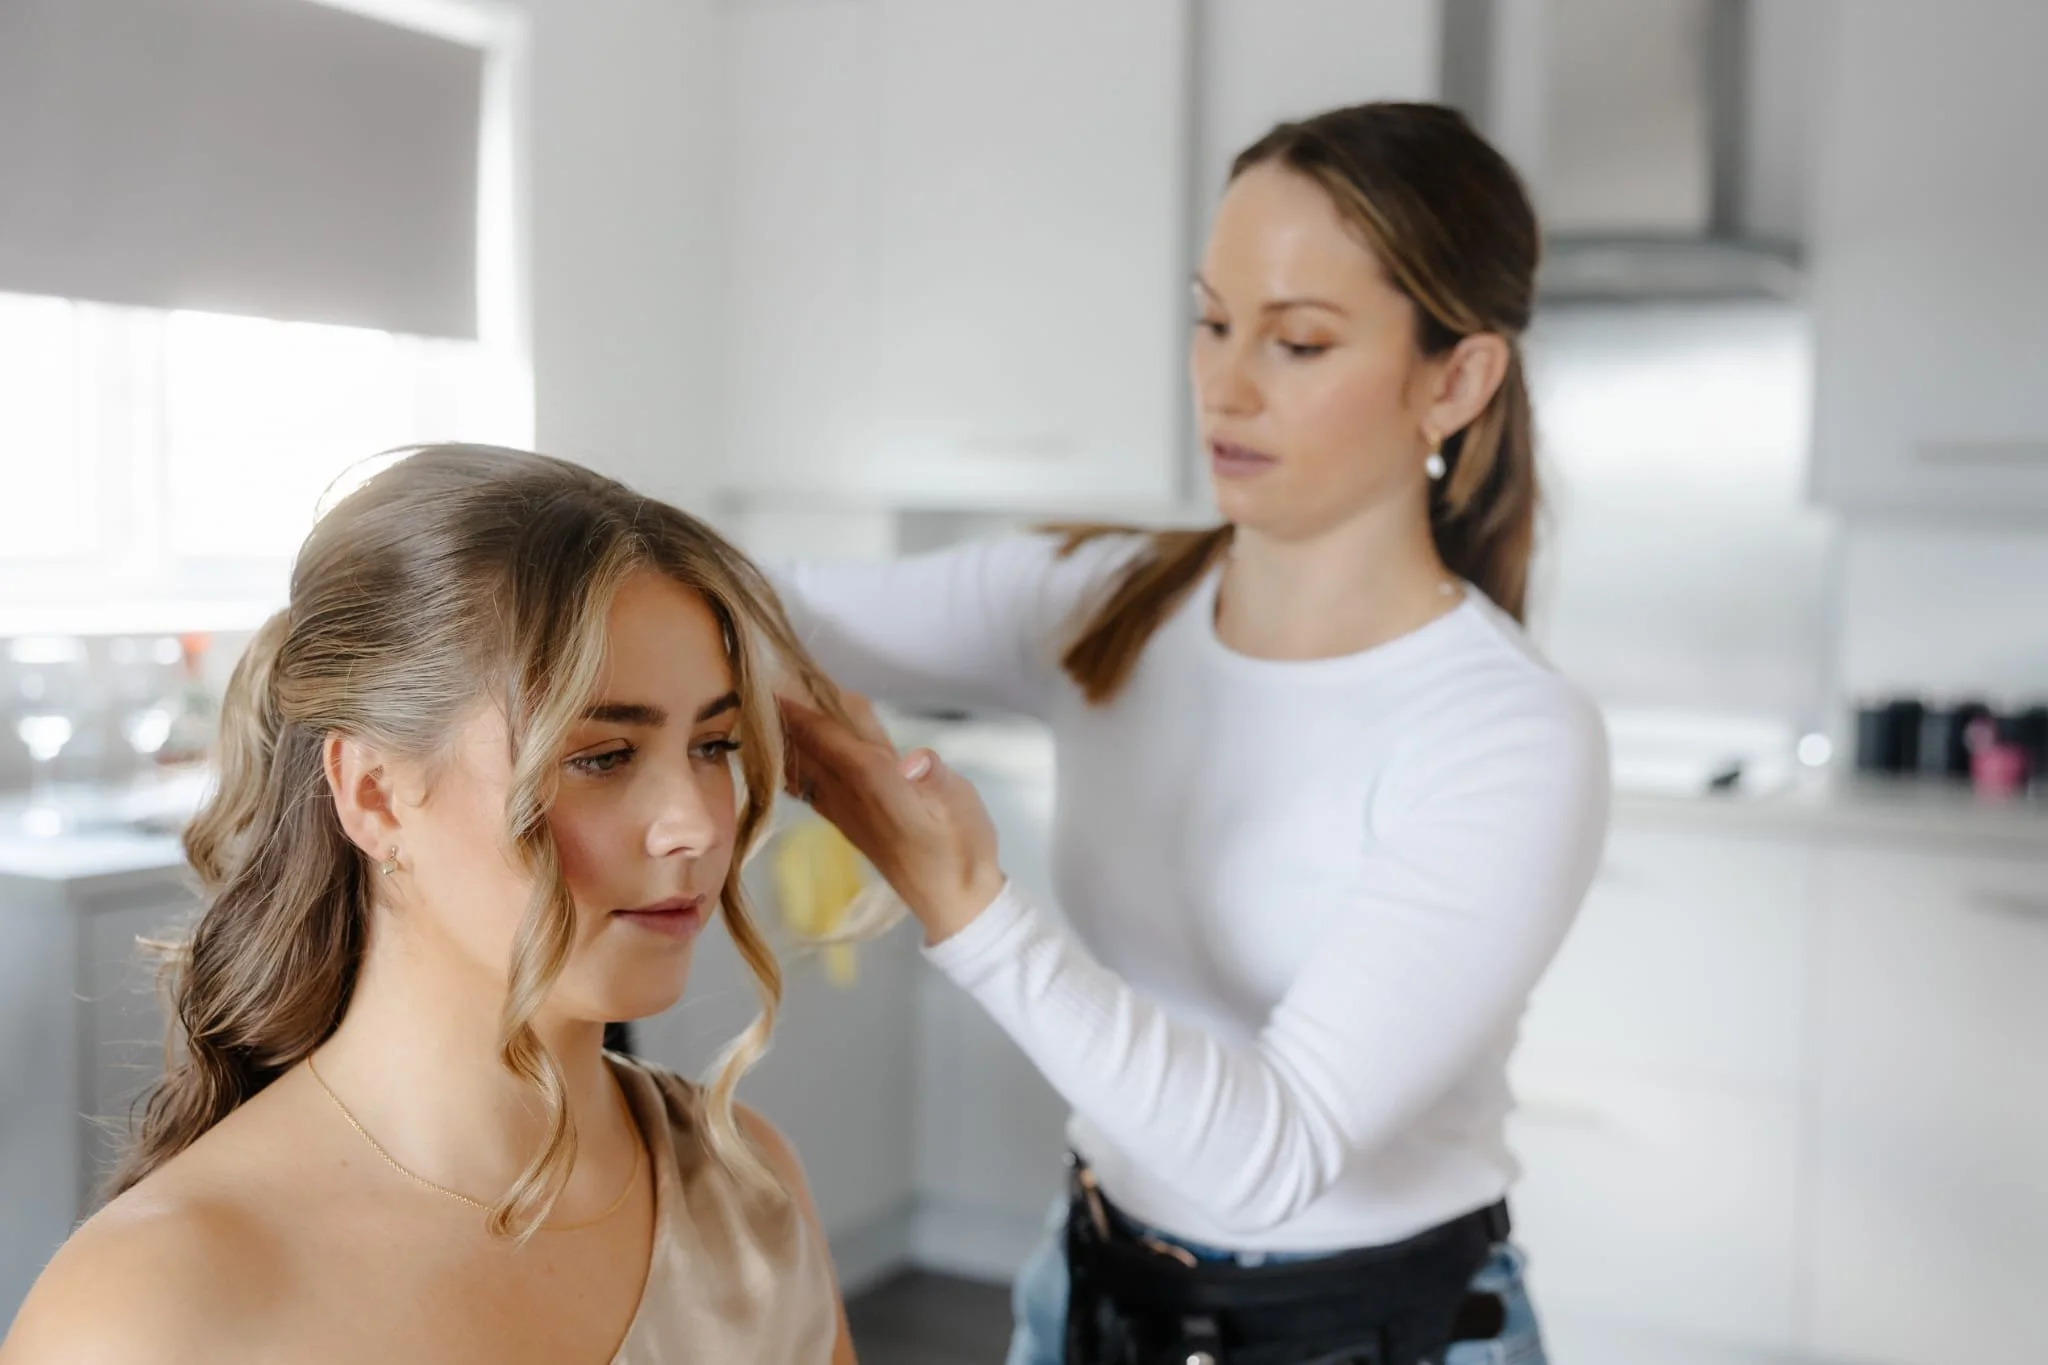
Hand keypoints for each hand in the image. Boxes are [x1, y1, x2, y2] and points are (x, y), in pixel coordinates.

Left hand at [779, 694, 1005, 943]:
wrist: (954, 902)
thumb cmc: (962, 848)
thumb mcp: (963, 807)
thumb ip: (936, 779)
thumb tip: (914, 759)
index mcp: (877, 783)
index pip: (829, 739)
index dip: (800, 712)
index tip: (768, 686)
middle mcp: (852, 795)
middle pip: (808, 750)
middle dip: (783, 720)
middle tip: (753, 688)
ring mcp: (847, 812)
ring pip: (805, 769)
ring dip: (784, 743)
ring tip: (759, 718)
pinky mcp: (851, 824)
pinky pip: (811, 788)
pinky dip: (794, 768)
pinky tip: (784, 763)